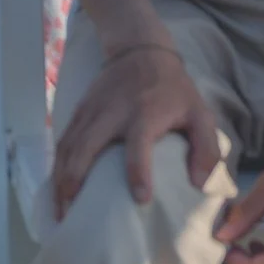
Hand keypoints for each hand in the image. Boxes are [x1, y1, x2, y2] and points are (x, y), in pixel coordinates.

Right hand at [50, 43, 223, 217]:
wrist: (140, 50)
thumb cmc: (173, 89)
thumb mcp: (200, 113)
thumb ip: (206, 148)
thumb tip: (200, 184)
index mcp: (144, 114)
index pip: (139, 145)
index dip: (139, 172)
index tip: (140, 199)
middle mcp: (112, 113)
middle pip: (86, 147)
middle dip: (76, 180)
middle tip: (73, 214)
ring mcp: (91, 111)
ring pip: (68, 146)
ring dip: (60, 177)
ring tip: (59, 208)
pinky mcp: (79, 111)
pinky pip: (63, 140)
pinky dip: (56, 164)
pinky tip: (56, 186)